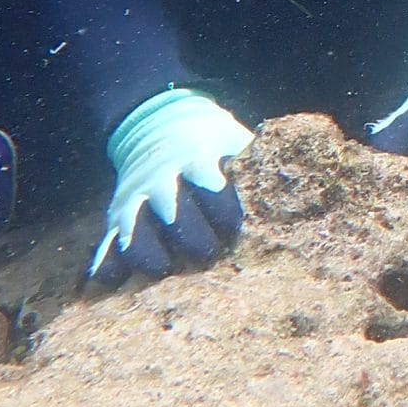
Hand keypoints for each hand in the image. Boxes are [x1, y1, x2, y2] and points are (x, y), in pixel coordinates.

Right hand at [89, 88, 251, 285]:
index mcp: (197, 159)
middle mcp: (161, 180)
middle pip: (173, 213)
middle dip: (194, 239)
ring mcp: (135, 200)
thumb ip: (260, 163)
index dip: (224, 211)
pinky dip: (107, 265)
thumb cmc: (213, 144)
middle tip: (210, 254)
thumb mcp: (235, 141)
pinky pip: (105, 245)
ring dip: (148, 255)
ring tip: (163, 269)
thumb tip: (302, 194)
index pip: (211, 186)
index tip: (236, 228)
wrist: (156, 123)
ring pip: (133, 232)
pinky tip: (112, 283)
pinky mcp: (116, 218)